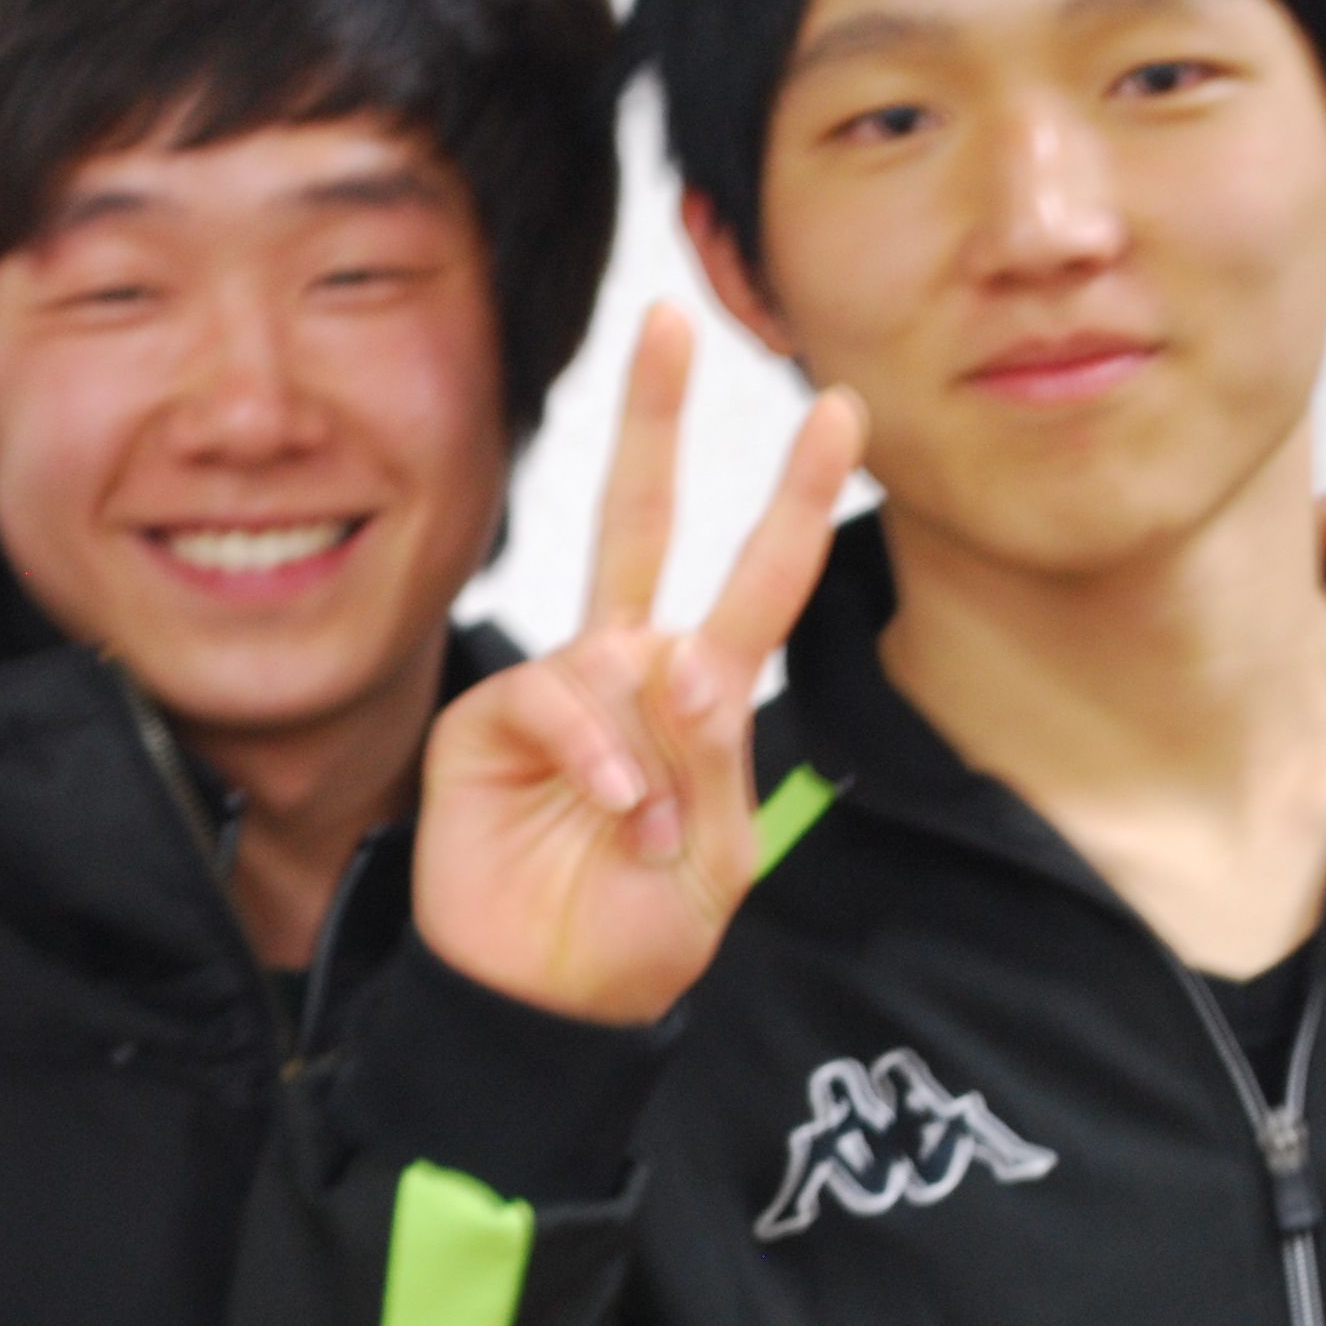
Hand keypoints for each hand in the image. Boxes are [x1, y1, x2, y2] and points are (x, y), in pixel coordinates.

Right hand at [415, 308, 867, 1024]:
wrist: (546, 1004)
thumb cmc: (634, 937)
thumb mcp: (716, 856)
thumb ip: (711, 757)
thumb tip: (678, 656)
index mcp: (697, 699)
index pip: (754, 581)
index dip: (794, 498)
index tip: (838, 411)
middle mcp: (625, 674)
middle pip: (638, 522)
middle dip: (654, 421)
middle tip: (668, 320)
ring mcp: (556, 694)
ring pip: (613, 646)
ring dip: (647, 747)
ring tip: (644, 832)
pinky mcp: (488, 723)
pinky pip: (555, 696)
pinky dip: (596, 754)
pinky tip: (612, 812)